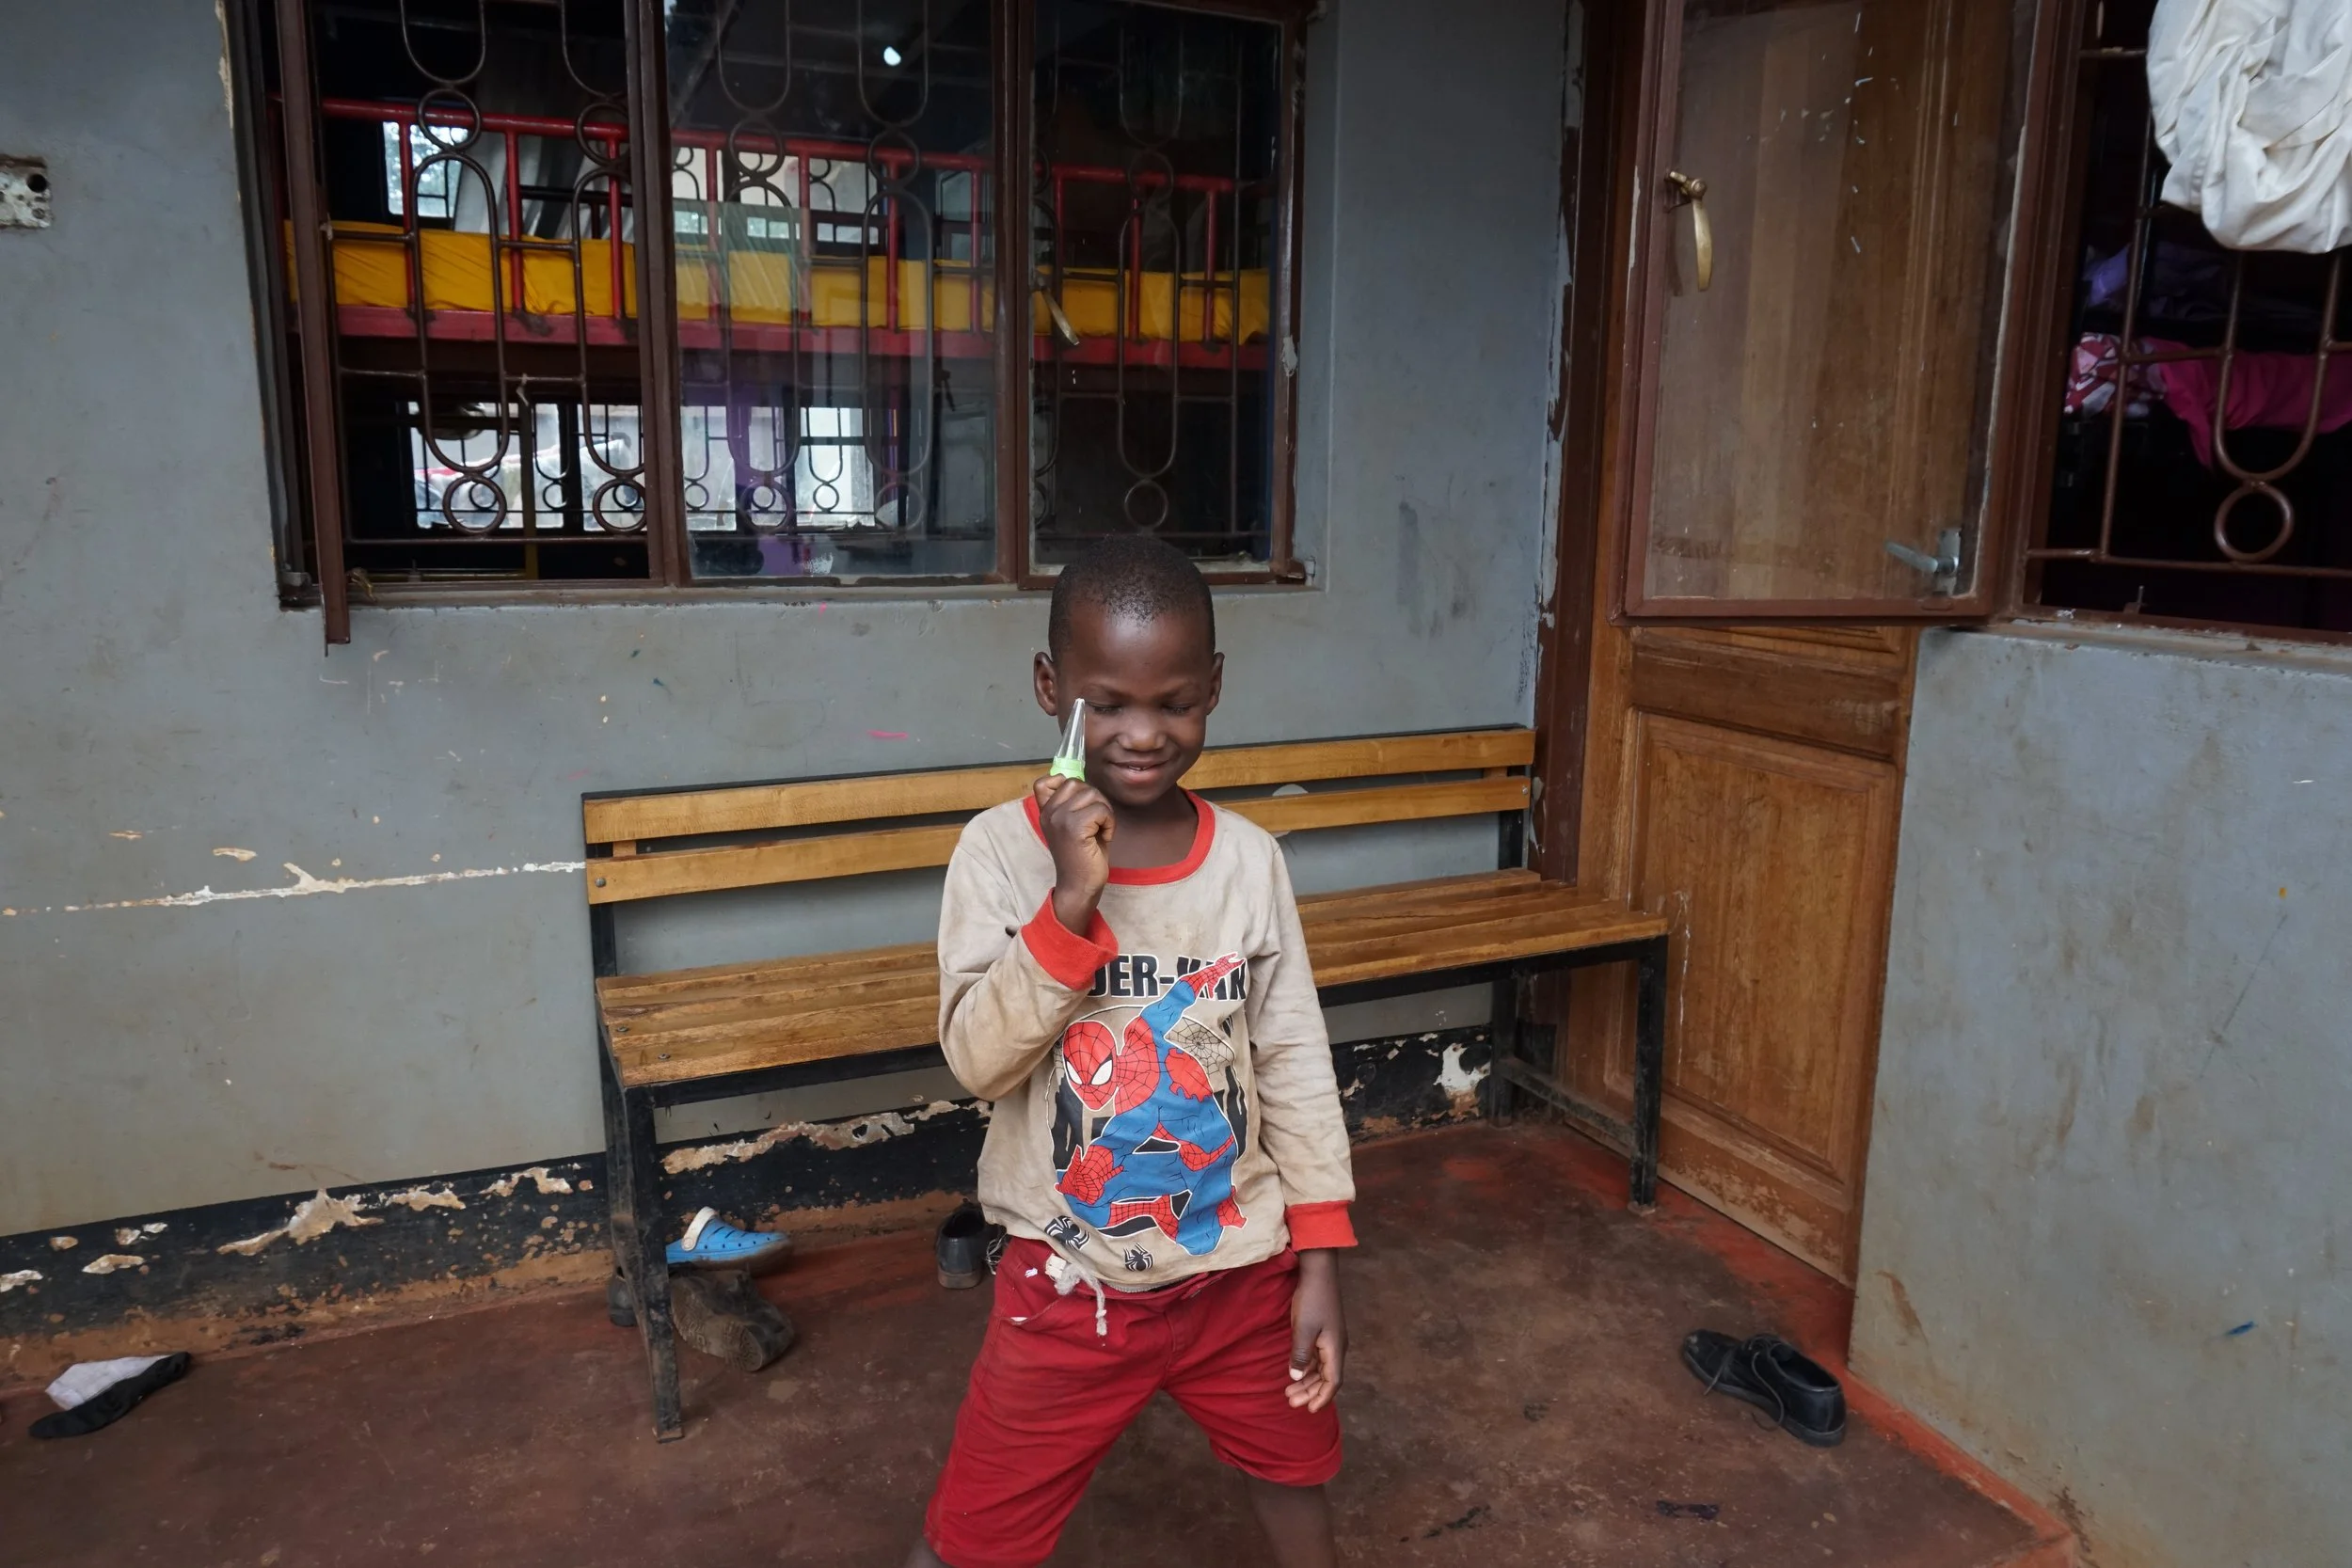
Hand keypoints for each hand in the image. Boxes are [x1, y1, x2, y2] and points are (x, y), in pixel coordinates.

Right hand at [1033, 774, 1112, 933]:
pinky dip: (1109, 823)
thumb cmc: (1081, 857)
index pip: (1044, 782)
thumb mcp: (1071, 826)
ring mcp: (1060, 818)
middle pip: (1078, 784)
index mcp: (1045, 812)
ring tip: (1099, 831)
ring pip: (1093, 795)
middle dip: (1094, 800)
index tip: (1077, 804)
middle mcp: (1049, 813)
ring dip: (1104, 812)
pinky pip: (1102, 810)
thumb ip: (1071, 805)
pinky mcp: (1075, 827)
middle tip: (1095, 823)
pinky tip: (1103, 838)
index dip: (1064, 784)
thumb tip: (1084, 784)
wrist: (1079, 886)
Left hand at [1286, 1250, 1344, 1411]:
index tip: (1309, 1410)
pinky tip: (1295, 1372)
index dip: (1322, 1398)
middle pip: (1326, 1378)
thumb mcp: (1303, 1329)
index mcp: (1335, 1349)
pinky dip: (1307, 1368)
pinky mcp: (1324, 1332)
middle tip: (1290, 1401)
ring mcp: (1331, 1340)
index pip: (1332, 1382)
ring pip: (1321, 1369)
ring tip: (1289, 1392)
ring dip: (1307, 1381)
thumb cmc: (1311, 1300)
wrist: (1319, 1273)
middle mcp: (1336, 1348)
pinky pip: (1317, 1358)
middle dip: (1310, 1392)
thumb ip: (1300, 1354)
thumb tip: (1296, 1377)